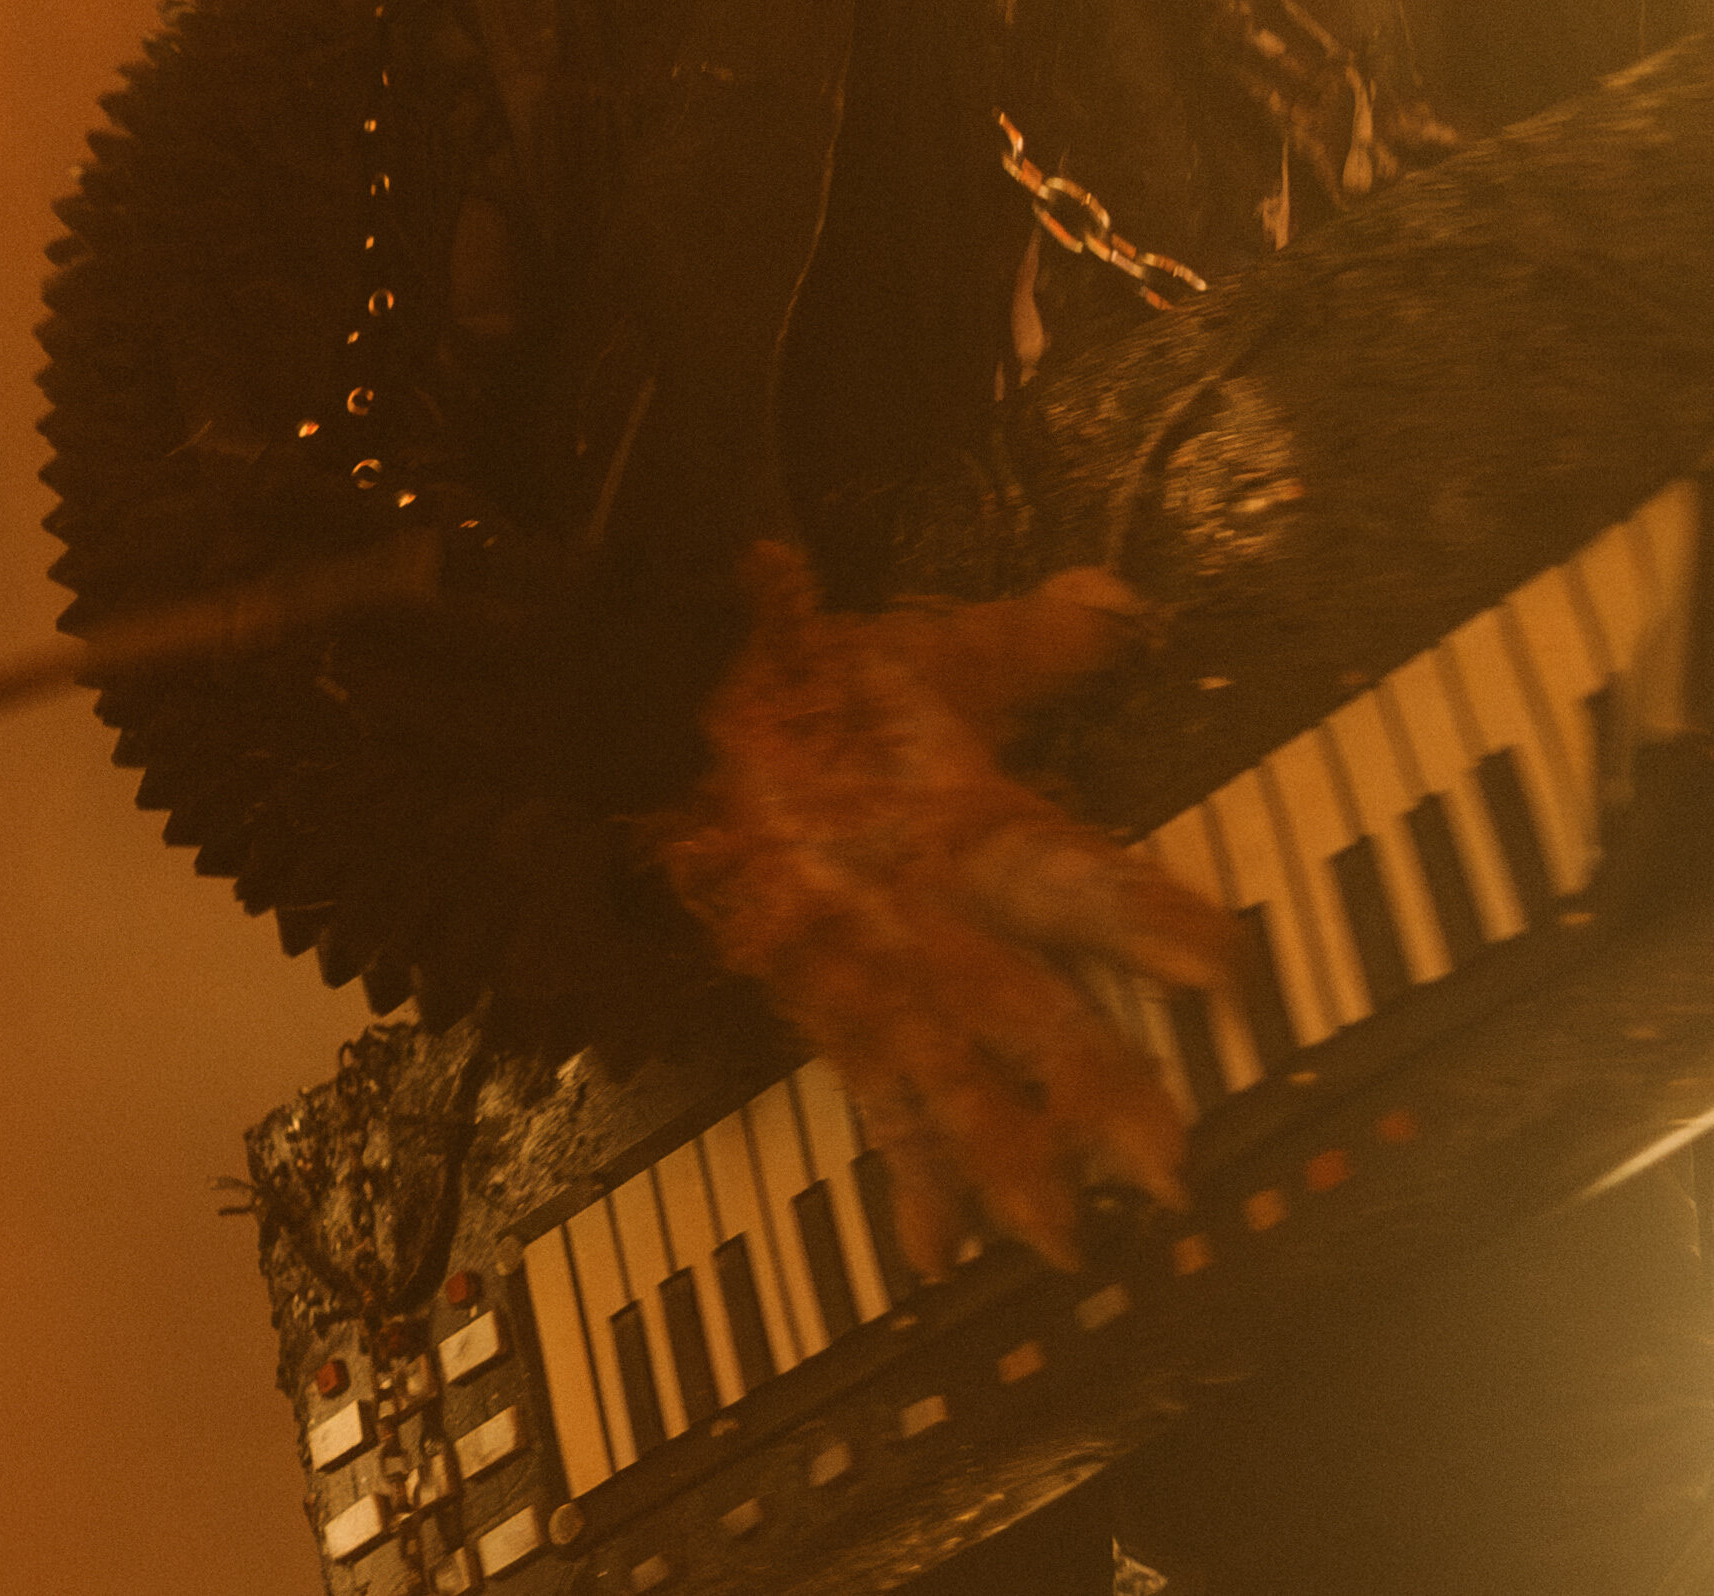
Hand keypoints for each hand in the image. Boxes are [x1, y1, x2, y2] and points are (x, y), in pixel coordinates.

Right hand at [648, 546, 1234, 1272]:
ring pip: (943, 1087)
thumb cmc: (789, 690)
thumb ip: (1029, 642)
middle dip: (1090, 1093)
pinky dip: (906, 1185)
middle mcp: (910, 918)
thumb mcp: (912, 652)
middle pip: (1012, 1014)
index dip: (1141, 916)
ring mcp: (861, 977)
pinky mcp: (822, 1011)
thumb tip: (1120, 600)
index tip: (1224, 966)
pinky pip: (871, 1107)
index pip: (1061, 872)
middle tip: (1172, 1167)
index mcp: (949, 823)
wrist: (628, 736)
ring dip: (1008, 1170)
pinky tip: (935, 1252)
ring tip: (1070, 1249)